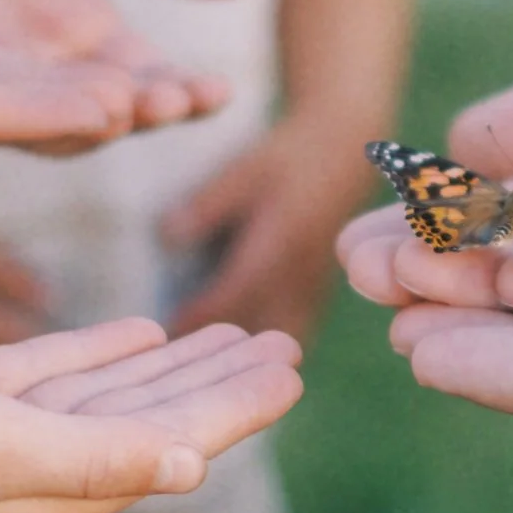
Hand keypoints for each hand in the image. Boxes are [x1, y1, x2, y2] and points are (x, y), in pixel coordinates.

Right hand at [0, 319, 303, 512]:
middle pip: (153, 419)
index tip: (298, 364)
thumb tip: (196, 467)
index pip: (172, 442)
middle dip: (222, 384)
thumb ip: (92, 452)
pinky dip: (100, 351)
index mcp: (52, 497)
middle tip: (287, 340)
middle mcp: (30, 475)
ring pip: (107, 394)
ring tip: (231, 333)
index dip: (237, 404)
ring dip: (173, 365)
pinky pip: (48, 373)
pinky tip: (140, 334)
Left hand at [162, 119, 369, 339]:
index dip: (199, 315)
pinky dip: (268, 344)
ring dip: (247, 350)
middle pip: (258, 328)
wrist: (347, 151)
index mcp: (279, 246)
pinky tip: (242, 351)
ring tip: (208, 360)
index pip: (234, 294)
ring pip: (280, 336)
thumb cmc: (291, 155)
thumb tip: (166, 237)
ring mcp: (313, 288)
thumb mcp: (245, 169)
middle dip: (223, 347)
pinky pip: (295, 329)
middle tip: (181, 356)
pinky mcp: (317, 291)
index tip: (166, 329)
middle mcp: (299, 276)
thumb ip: (207, 204)